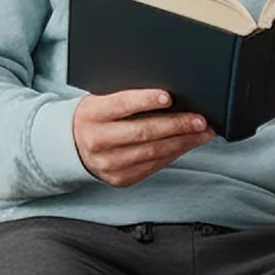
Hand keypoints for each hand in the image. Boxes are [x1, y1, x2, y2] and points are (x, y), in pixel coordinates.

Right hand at [71, 87, 214, 185]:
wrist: (72, 146)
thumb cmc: (95, 116)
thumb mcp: (100, 101)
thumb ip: (126, 97)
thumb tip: (168, 95)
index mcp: (92, 115)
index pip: (122, 105)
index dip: (146, 100)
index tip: (169, 97)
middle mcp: (98, 141)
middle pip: (143, 132)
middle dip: (176, 125)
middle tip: (200, 119)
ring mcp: (108, 164)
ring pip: (153, 152)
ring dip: (183, 142)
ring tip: (202, 132)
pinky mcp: (120, 178)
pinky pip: (153, 166)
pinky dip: (174, 154)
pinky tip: (187, 144)